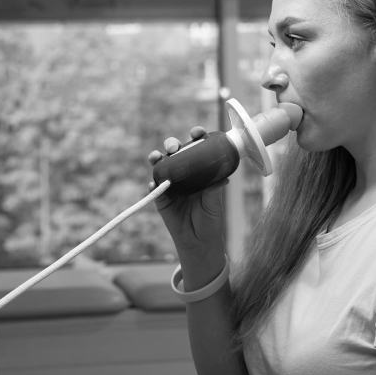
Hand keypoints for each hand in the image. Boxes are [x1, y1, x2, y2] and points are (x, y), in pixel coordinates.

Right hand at [148, 126, 226, 252]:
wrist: (200, 241)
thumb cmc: (211, 220)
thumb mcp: (215, 203)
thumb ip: (215, 189)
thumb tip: (223, 177)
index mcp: (199, 171)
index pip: (197, 149)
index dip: (196, 138)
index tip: (197, 133)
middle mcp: (184, 174)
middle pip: (175, 153)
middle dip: (172, 144)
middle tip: (173, 147)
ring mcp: (171, 185)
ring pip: (161, 165)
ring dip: (157, 158)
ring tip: (157, 157)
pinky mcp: (161, 199)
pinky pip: (153, 188)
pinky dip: (152, 183)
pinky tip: (154, 182)